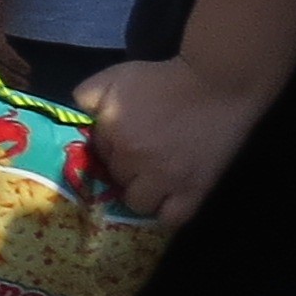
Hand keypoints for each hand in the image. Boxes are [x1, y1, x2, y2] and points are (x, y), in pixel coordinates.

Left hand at [76, 55, 264, 227]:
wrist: (216, 84)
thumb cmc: (163, 79)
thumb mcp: (115, 76)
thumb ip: (88, 96)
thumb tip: (78, 118)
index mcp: (112, 132)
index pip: (97, 153)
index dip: (109, 146)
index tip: (122, 140)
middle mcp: (134, 159)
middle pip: (116, 178)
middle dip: (125, 168)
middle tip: (142, 156)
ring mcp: (166, 178)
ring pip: (139, 204)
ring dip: (142, 193)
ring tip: (154, 180)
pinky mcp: (195, 190)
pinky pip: (171, 219)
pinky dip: (167, 214)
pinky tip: (168, 200)